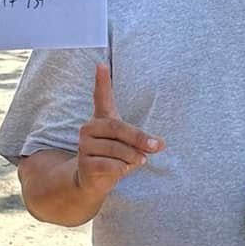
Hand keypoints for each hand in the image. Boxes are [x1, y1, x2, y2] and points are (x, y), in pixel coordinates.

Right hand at [74, 63, 161, 200]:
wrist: (93, 181)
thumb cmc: (114, 158)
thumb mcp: (131, 147)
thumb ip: (143, 142)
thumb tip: (160, 144)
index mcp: (102, 119)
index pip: (101, 97)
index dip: (102, 81)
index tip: (101, 64)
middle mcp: (89, 128)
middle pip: (117, 128)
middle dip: (139, 138)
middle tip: (156, 146)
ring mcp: (84, 145)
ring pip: (116, 149)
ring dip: (132, 157)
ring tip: (138, 161)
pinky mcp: (84, 162)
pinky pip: (109, 164)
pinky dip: (121, 168)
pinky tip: (122, 169)